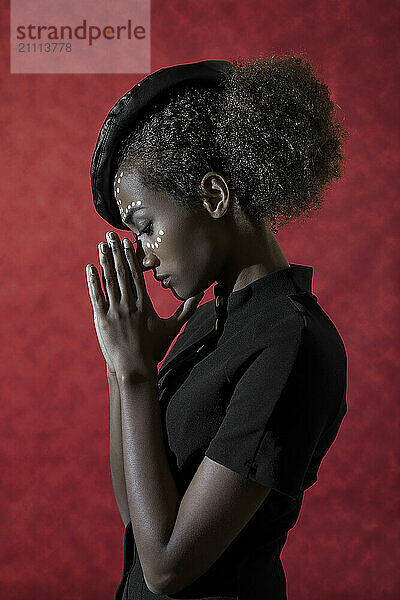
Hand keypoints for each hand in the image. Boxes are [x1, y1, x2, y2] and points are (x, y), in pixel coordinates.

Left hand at [85, 231, 203, 376]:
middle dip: (116, 252)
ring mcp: (115, 310)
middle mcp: (129, 303)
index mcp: (144, 303)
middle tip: (110, 235)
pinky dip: (93, 281)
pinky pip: (97, 296)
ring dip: (104, 261)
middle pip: (122, 272)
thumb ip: (187, 310)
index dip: (131, 257)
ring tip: (101, 245)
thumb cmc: (155, 348)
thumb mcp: (173, 328)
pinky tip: (90, 268)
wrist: (135, 367)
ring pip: (109, 280)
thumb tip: (201, 295)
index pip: (137, 274)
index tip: (127, 242)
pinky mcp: (103, 319)